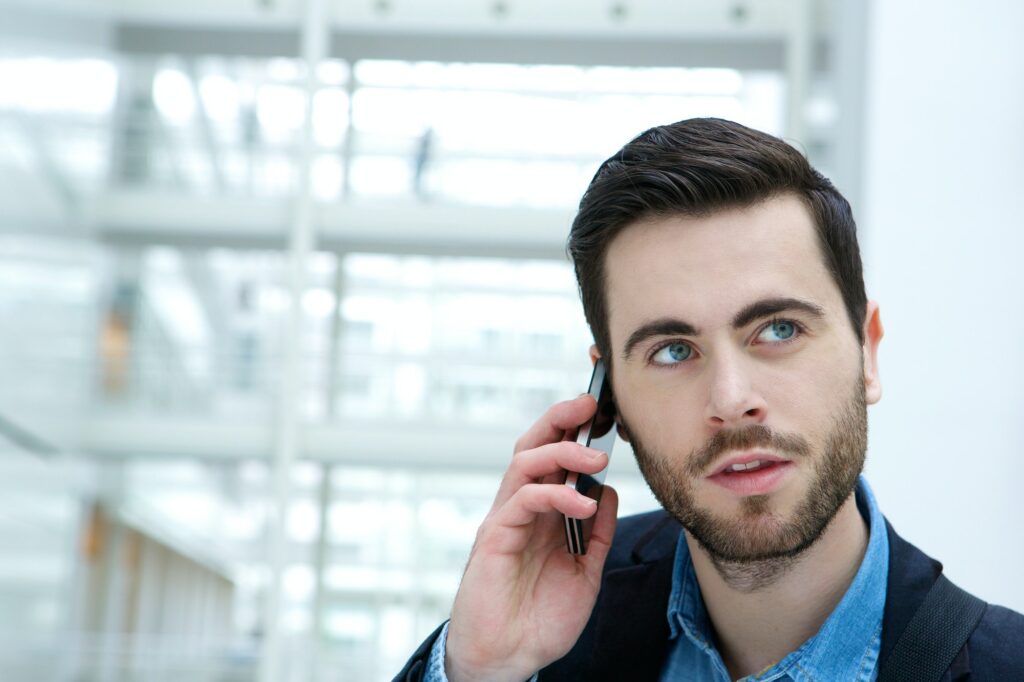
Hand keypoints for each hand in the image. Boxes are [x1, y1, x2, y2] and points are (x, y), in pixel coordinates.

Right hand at [445, 394, 618, 681]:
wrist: (508, 659)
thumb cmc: (540, 618)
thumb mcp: (585, 570)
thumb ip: (597, 532)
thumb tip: (608, 490)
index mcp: (542, 513)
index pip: (552, 457)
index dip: (572, 430)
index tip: (602, 412)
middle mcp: (521, 508)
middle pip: (532, 445)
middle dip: (559, 418)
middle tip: (590, 406)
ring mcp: (506, 519)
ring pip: (525, 463)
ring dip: (562, 452)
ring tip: (596, 457)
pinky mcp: (495, 537)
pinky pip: (523, 500)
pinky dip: (555, 494)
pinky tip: (582, 505)